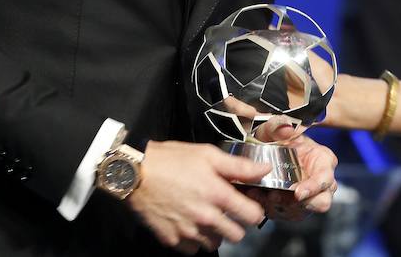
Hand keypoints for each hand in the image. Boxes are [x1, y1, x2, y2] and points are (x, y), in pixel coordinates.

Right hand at [127, 140, 268, 253]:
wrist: (135, 172)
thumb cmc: (172, 159)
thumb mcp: (206, 154)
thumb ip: (238, 166)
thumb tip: (265, 170)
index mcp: (218, 194)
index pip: (252, 217)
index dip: (253, 210)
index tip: (247, 204)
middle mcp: (206, 218)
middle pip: (237, 236)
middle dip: (234, 223)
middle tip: (223, 208)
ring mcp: (189, 232)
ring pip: (215, 243)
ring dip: (213, 232)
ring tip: (202, 213)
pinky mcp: (173, 241)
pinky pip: (192, 249)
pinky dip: (193, 239)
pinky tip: (186, 221)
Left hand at [252, 126, 337, 219]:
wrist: (267, 148)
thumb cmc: (278, 138)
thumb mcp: (274, 127)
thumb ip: (278, 125)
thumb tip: (286, 128)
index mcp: (323, 160)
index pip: (326, 179)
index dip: (313, 187)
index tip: (297, 192)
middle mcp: (321, 182)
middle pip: (321, 202)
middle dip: (299, 204)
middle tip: (276, 196)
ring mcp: (309, 197)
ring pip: (301, 211)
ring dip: (281, 207)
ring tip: (262, 196)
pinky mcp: (295, 208)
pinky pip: (286, 214)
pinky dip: (270, 208)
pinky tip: (257, 197)